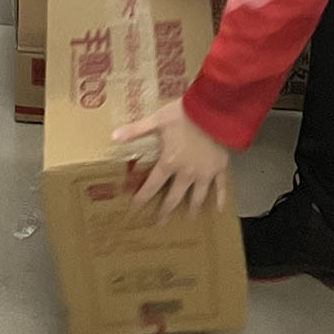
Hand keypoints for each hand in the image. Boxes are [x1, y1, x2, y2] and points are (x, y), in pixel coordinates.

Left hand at [112, 97, 229, 221]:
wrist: (213, 111)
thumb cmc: (183, 114)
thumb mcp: (156, 120)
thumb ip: (136, 130)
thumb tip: (113, 136)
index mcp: (169, 163)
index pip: (152, 186)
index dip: (142, 198)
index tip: (136, 209)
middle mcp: (186, 173)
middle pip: (175, 197)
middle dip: (166, 211)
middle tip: (161, 223)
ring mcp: (204, 173)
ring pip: (198, 197)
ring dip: (192, 208)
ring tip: (190, 218)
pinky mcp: (219, 168)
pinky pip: (220, 187)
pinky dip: (220, 198)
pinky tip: (219, 209)